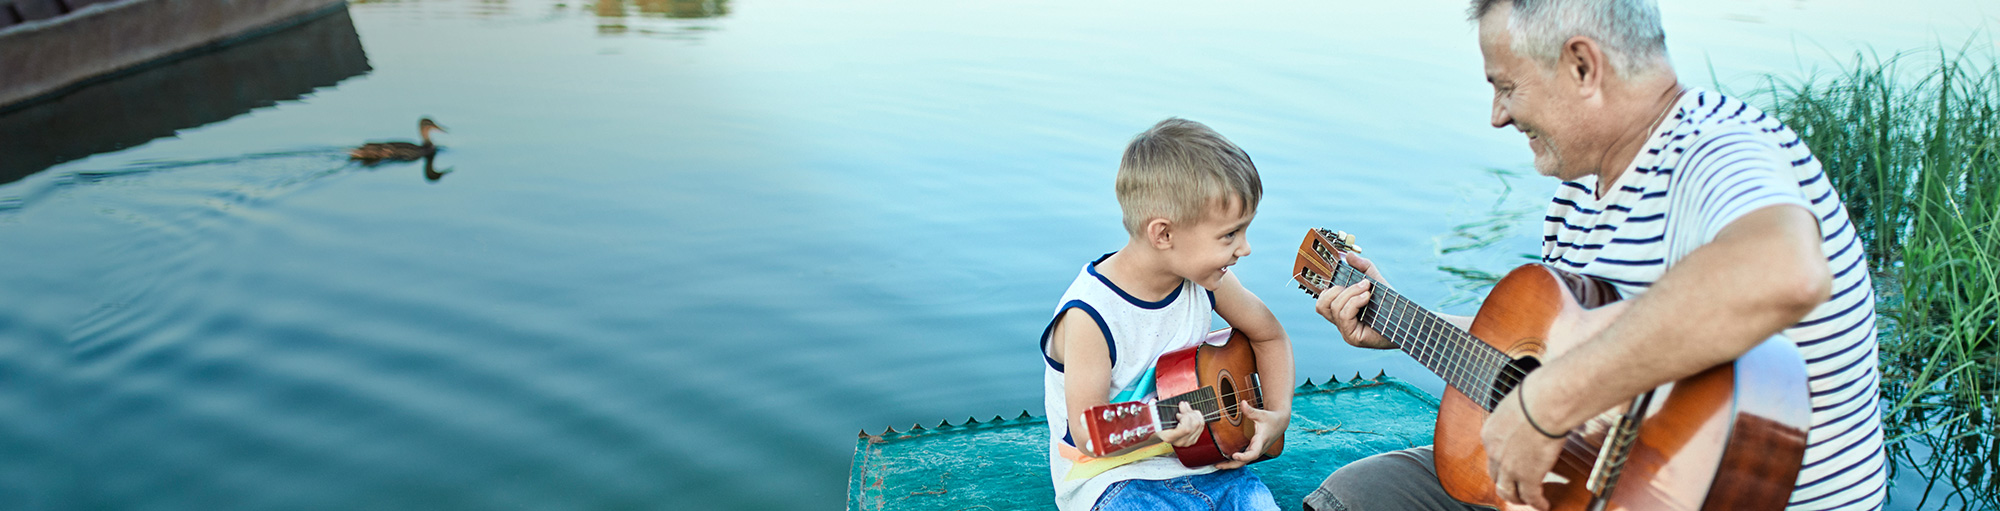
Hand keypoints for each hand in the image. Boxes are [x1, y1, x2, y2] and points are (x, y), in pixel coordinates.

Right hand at [1155, 402, 1206, 447]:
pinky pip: (1201, 426)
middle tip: (1183, 406)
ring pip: (1199, 425)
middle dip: (1189, 412)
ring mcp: (1188, 441)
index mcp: (1170, 437)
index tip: (1179, 411)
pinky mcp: (1193, 439)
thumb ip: (1153, 408)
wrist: (1159, 434)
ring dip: (1194, 413)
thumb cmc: (1157, 425)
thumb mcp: (1155, 417)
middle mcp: (1180, 441)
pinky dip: (1198, 417)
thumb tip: (1153, 401)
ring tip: (1186, 409)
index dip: (1185, 417)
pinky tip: (1190, 414)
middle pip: (1194, 425)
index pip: (1185, 429)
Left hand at [1212, 405, 1288, 468]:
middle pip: (1245, 461)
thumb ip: (1251, 411)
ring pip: (1244, 462)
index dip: (1244, 456)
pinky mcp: (1254, 450)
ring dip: (1231, 465)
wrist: (1279, 423)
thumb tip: (1243, 403)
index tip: (1234, 455)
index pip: (1254, 453)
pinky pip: (1244, 459)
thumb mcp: (1261, 414)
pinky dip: (1234, 461)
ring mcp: (1256, 451)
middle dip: (1232, 465)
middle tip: (1217, 465)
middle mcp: (1259, 449)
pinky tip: (1224, 460)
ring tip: (1216, 465)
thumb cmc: (1270, 419)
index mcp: (1261, 441)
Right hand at [1314, 252, 1394, 348]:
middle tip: (1361, 284)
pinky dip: (1354, 302)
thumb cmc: (1392, 304)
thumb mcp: (1376, 280)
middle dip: (1338, 289)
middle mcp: (1341, 322)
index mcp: (1342, 311)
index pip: (1322, 302)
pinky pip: (1344, 315)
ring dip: (1351, 294)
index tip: (1345, 277)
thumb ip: (1363, 267)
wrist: (1407, 320)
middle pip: (1321, 305)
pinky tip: (1367, 297)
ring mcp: (1345, 331)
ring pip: (1334, 307)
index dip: (1328, 288)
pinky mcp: (1352, 337)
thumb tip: (1348, 255)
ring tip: (1367, 290)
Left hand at [1481, 378, 1567, 510]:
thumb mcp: (1517, 404)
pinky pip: (1530, 496)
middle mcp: (1494, 452)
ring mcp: (1509, 467)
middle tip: (1515, 487)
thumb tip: (1530, 410)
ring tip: (1527, 500)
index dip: (1501, 462)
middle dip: (1505, 482)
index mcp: (1490, 433)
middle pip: (1495, 475)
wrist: (1543, 404)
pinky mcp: (1527, 476)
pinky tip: (1544, 505)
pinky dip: (1537, 503)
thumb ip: (1518, 413)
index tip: (1510, 465)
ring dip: (1517, 498)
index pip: (1492, 454)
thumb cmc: (1536, 395)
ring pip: (1507, 491)